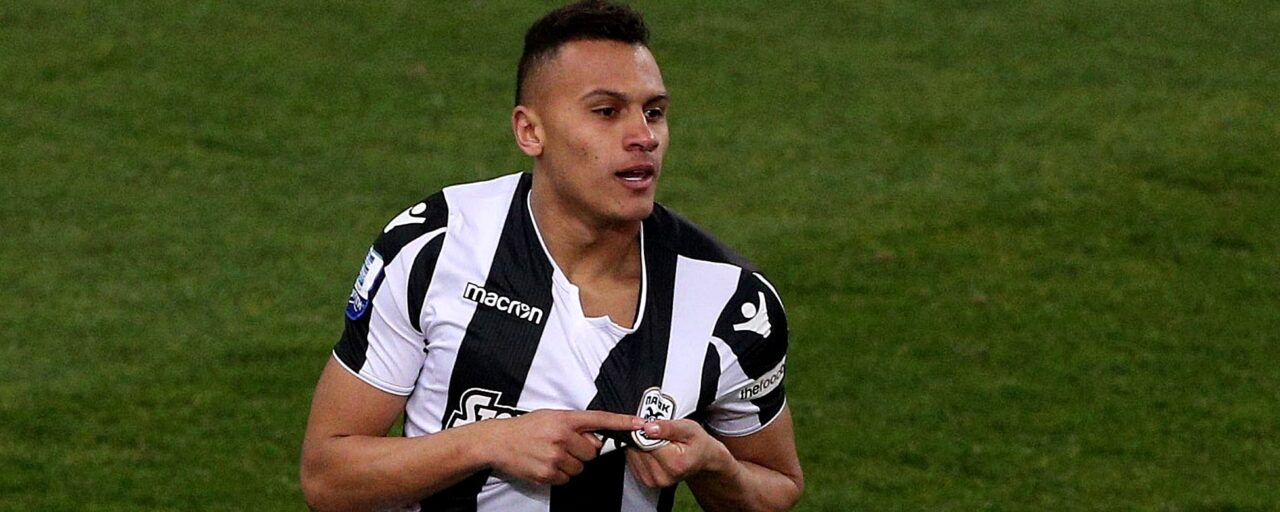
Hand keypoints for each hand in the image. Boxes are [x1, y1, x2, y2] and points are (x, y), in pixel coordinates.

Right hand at [479, 409, 642, 485]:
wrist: (497, 442)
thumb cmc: (526, 427)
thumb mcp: (551, 417)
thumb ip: (575, 426)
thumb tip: (595, 441)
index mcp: (564, 419)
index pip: (599, 419)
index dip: (622, 422)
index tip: (640, 423)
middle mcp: (562, 436)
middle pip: (592, 452)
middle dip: (582, 451)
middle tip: (564, 446)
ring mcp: (555, 456)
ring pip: (580, 467)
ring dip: (570, 464)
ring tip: (551, 454)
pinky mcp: (547, 473)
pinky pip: (566, 479)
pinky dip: (559, 474)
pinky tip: (545, 464)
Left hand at [625, 419, 735, 487]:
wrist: (702, 459)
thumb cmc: (697, 443)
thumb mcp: (689, 428)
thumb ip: (668, 427)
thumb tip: (647, 428)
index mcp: (674, 464)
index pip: (646, 442)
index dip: (645, 429)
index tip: (652, 423)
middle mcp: (662, 477)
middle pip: (637, 448)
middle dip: (642, 435)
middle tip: (655, 430)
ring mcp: (653, 481)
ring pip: (633, 453)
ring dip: (639, 443)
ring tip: (655, 439)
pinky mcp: (646, 481)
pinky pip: (632, 460)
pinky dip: (638, 451)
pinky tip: (651, 448)